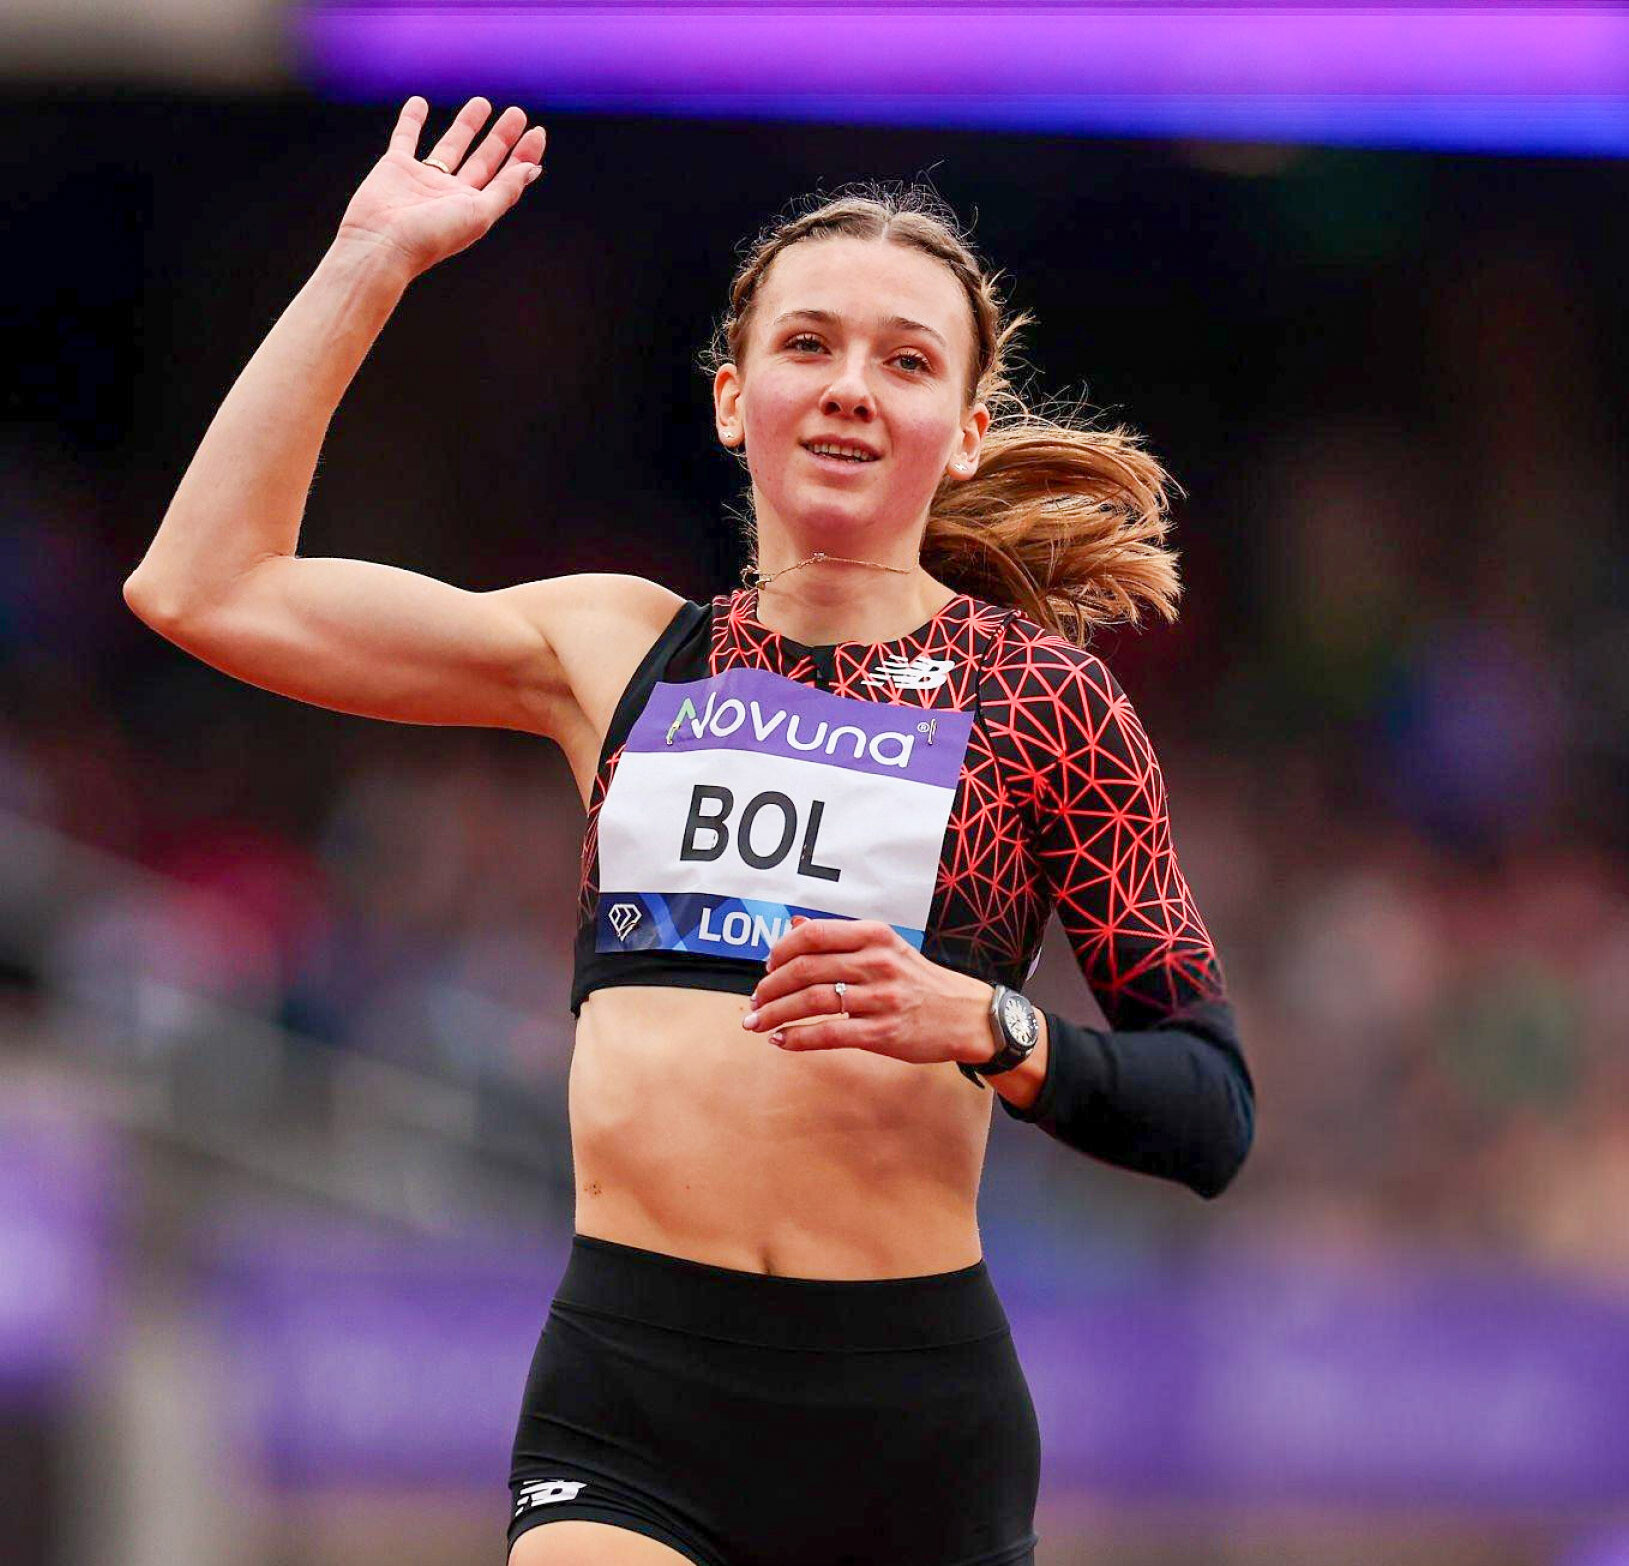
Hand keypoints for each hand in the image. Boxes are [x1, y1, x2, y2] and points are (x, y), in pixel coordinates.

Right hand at [334, 96, 546, 278]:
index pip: (505, 177)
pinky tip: (419, 102)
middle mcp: (451, 194)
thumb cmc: (431, 236)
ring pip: (450, 145)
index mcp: (474, 208)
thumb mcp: (478, 214)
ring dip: (467, 125)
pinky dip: (411, 120)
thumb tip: (532, 169)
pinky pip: (405, 137)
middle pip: (483, 160)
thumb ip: (505, 191)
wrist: (381, 243)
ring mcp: (424, 179)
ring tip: (481, 102)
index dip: (522, 155)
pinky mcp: (395, 167)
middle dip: (501, 137)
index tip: (536, 132)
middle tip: (516, 113)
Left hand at [741, 915, 993, 1066]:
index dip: (781, 950)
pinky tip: (781, 1041)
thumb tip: (794, 926)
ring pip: (812, 1001)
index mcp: (875, 936)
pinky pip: (830, 1034)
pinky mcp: (883, 1033)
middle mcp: (877, 963)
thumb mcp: (886, 947)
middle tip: (755, 1000)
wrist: (967, 1015)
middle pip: (805, 969)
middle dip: (770, 987)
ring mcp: (881, 999)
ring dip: (776, 1013)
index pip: (814, 935)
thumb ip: (840, 938)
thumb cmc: (920, 980)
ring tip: (757, 1022)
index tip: (767, 966)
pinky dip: (798, 1038)